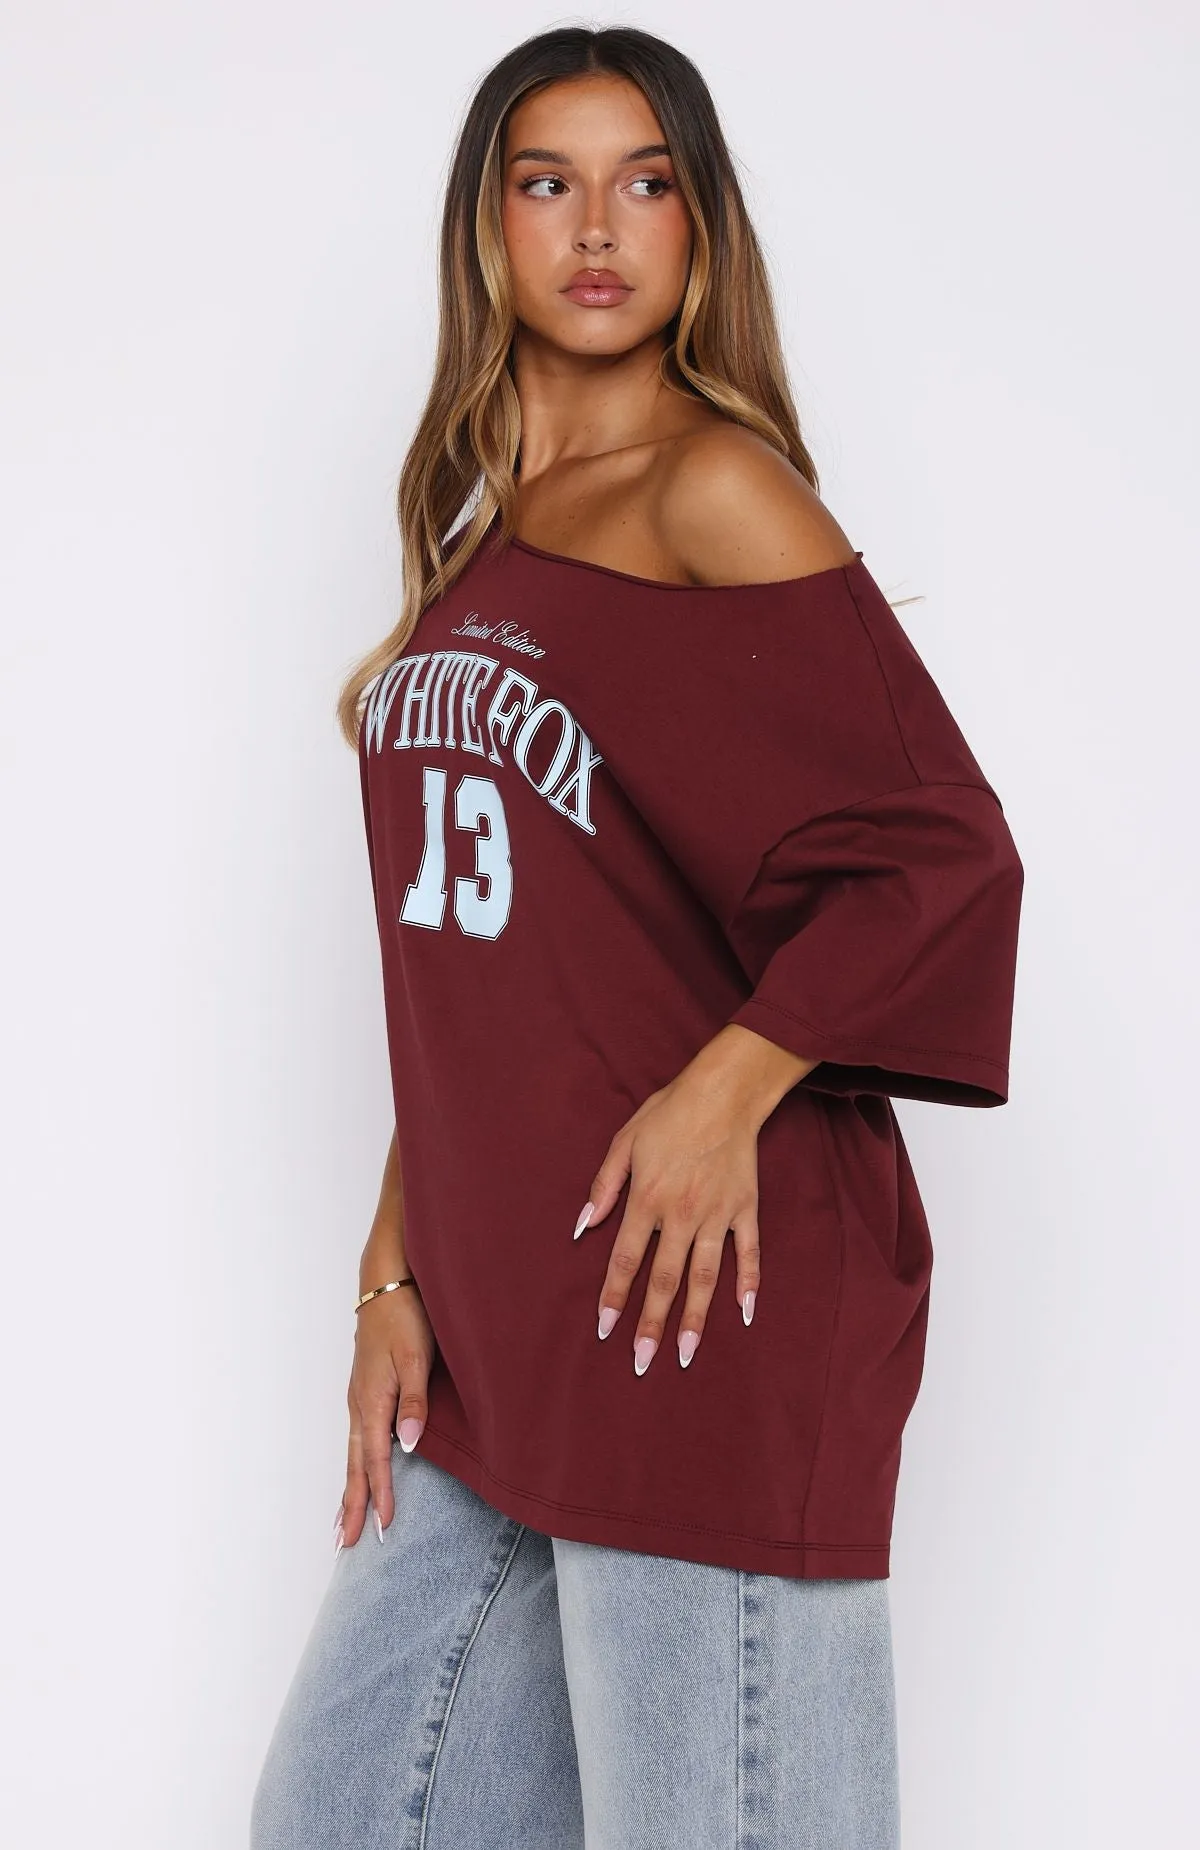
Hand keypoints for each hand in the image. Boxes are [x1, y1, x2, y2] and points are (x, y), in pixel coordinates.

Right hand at [337, 1285, 435, 1547]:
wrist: (387, 1279)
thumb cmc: (405, 1313)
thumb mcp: (417, 1356)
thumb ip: (414, 1402)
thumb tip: (406, 1446)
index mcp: (372, 1399)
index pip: (375, 1459)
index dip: (380, 1494)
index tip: (384, 1527)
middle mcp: (360, 1402)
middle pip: (355, 1463)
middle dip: (352, 1504)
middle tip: (347, 1543)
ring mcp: (359, 1395)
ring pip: (353, 1452)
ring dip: (350, 1487)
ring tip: (344, 1520)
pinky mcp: (365, 1388)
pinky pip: (357, 1436)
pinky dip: (355, 1462)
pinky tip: (358, 1470)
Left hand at [578, 1077, 763, 1375]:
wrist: (723, 1093)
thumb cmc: (669, 1113)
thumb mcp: (624, 1141)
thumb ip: (604, 1187)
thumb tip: (583, 1227)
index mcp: (647, 1199)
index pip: (626, 1260)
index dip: (614, 1296)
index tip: (605, 1329)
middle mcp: (681, 1214)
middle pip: (664, 1280)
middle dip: (651, 1324)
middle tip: (642, 1362)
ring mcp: (716, 1215)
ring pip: (704, 1276)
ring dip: (695, 1318)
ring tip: (686, 1354)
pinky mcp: (745, 1209)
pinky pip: (749, 1253)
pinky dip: (748, 1282)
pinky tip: (745, 1313)